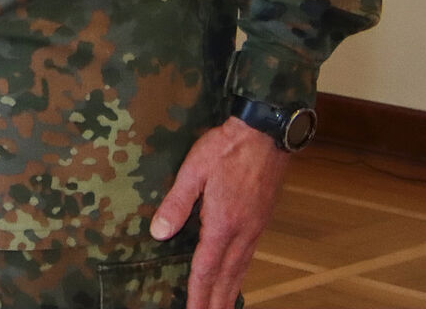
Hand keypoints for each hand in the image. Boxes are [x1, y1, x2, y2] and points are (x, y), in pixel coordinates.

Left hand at [151, 116, 291, 308]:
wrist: (267, 133)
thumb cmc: (226, 147)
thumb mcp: (194, 170)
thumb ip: (176, 203)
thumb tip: (159, 232)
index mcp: (222, 223)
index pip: (206, 269)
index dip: (198, 294)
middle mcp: (242, 232)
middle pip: (226, 277)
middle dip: (216, 302)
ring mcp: (255, 228)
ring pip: (240, 269)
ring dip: (229, 293)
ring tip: (221, 308)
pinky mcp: (261, 220)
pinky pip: (249, 256)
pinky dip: (240, 274)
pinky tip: (235, 277)